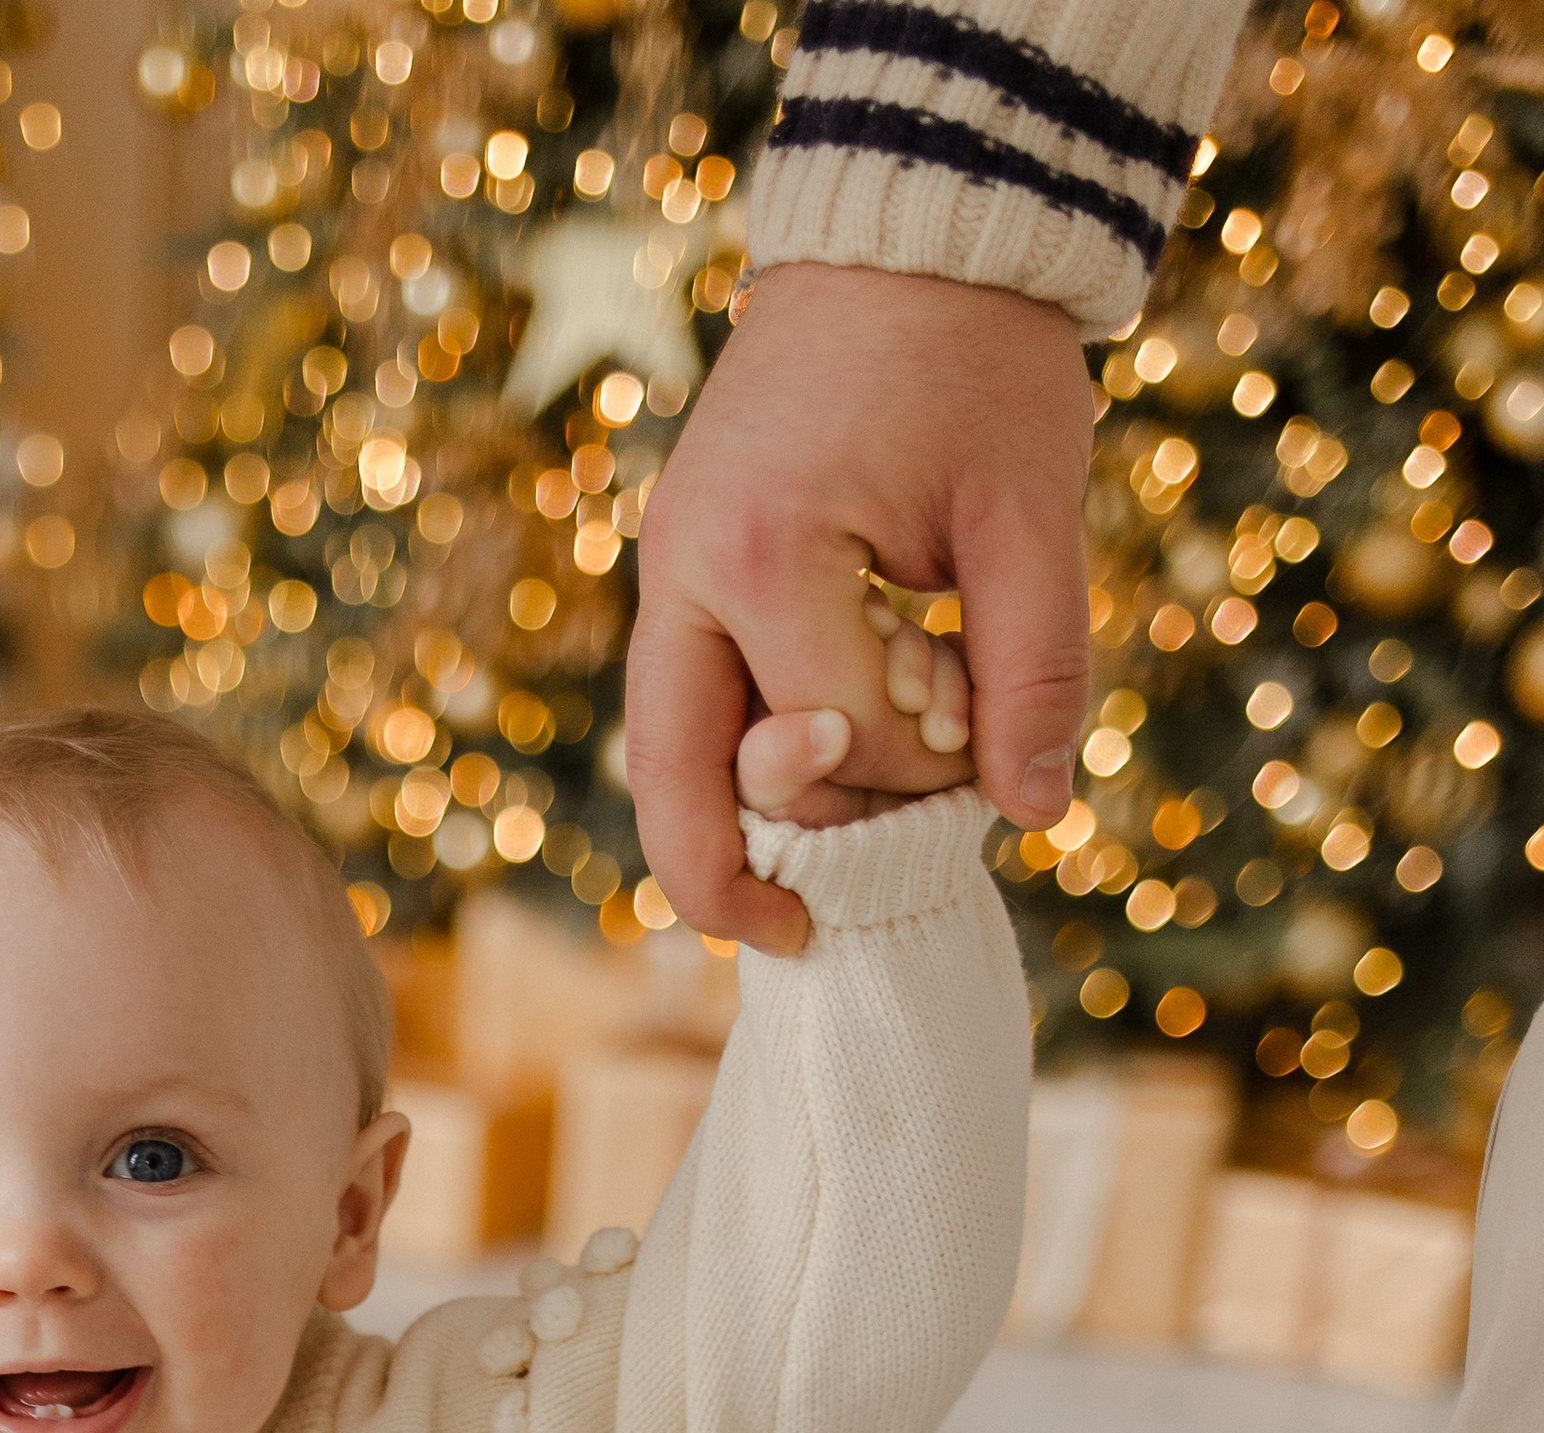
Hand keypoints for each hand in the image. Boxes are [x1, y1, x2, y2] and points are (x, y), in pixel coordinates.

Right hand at [627, 263, 1093, 951]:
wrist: (906, 229)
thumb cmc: (980, 359)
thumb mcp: (1033, 515)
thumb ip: (1035, 673)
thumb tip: (1036, 816)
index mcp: (770, 556)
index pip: (837, 746)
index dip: (918, 778)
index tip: (980, 751)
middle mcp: (686, 573)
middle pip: (677, 789)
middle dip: (743, 882)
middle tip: (803, 939)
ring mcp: (666, 569)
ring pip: (662, 759)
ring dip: (724, 833)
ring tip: (783, 903)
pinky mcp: (676, 565)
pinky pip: (680, 705)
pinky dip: (726, 766)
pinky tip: (781, 804)